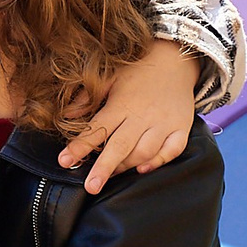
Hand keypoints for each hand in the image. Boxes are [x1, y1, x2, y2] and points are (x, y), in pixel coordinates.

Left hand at [58, 44, 201, 191]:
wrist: (174, 59)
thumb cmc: (137, 71)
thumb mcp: (109, 78)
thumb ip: (87, 98)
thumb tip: (66, 116)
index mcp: (122, 103)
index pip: (98, 128)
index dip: (80, 146)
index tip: (64, 161)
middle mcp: (143, 115)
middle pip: (121, 146)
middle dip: (104, 168)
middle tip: (91, 187)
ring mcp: (164, 123)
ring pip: (145, 152)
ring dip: (126, 166)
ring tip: (110, 176)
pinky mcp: (181, 128)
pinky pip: (172, 151)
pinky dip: (158, 162)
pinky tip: (143, 169)